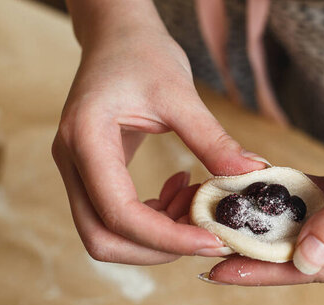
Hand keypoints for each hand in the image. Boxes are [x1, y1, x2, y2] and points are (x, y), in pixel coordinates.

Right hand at [52, 19, 266, 264]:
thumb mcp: (180, 93)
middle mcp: (72, 162)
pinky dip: (154, 218)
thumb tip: (252, 175)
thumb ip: (212, 139)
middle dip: (157, 248)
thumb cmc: (142, 53)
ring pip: (108, 234)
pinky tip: (182, 189)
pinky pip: (117, 216)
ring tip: (196, 202)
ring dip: (157, 235)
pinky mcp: (92, 174)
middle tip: (204, 233)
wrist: (116, 37)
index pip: (118, 212)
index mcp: (86, 139)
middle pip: (103, 238)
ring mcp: (78, 171)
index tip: (212, 240)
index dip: (166, 237)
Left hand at [205, 61, 323, 284]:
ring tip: (231, 221)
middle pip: (316, 252)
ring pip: (317, 226)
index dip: (268, 269)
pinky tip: (264, 192)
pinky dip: (296, 196)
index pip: (323, 268)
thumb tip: (303, 260)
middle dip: (266, 249)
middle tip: (215, 249)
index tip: (222, 269)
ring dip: (277, 220)